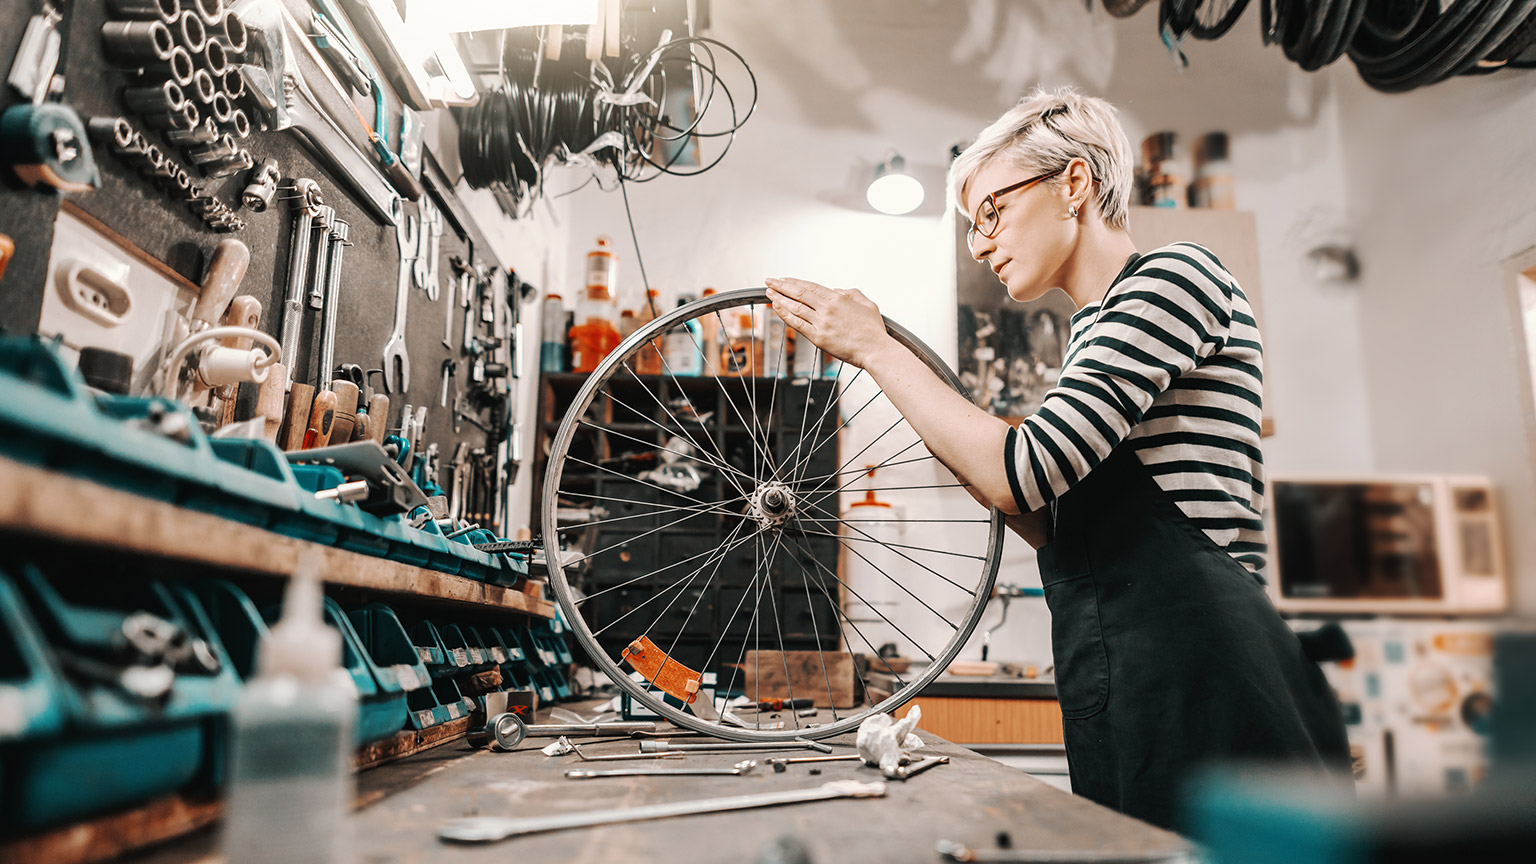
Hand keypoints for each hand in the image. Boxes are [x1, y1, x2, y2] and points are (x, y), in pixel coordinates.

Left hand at [764, 277, 897, 369]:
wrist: (876, 350)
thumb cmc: (873, 330)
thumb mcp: (867, 304)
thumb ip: (852, 293)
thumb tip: (837, 289)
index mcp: (839, 298)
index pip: (810, 286)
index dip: (794, 282)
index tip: (783, 279)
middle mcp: (828, 308)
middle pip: (799, 293)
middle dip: (781, 285)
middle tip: (769, 281)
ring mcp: (822, 322)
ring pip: (795, 306)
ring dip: (779, 298)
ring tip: (769, 293)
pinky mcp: (819, 337)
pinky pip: (797, 324)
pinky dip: (784, 314)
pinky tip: (776, 308)